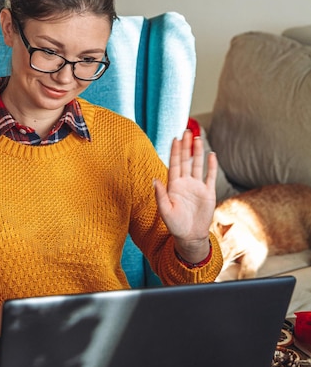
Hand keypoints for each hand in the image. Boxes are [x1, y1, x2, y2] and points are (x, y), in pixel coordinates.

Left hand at [153, 130, 216, 263]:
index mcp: (174, 186)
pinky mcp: (208, 193)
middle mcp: (185, 183)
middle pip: (186, 160)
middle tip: (187, 130)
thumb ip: (160, 195)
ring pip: (197, 165)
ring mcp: (197, 187)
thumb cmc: (175, 225)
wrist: (190, 236)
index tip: (175, 138)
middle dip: (186, 146)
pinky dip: (211, 166)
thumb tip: (154, 179)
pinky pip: (210, 177)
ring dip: (197, 152)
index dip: (175, 151)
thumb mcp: (165, 211)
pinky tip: (211, 154)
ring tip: (197, 138)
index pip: (174, 164)